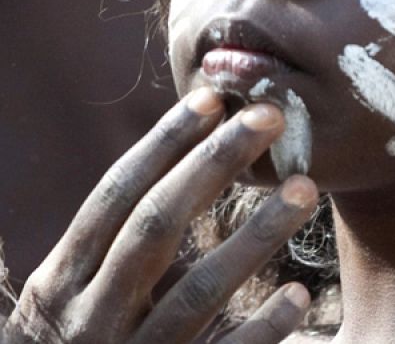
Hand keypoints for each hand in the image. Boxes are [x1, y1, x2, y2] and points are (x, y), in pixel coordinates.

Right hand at [2, 89, 319, 343]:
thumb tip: (195, 160)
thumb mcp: (76, 296)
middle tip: (272, 117)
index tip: (212, 98)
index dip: (162, 146)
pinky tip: (300, 293)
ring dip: (256, 236)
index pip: (115, 197)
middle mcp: (90, 315)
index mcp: (62, 280)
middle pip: (156, 227)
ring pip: (199, 290)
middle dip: (213, 166)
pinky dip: (261, 326)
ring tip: (306, 189)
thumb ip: (123, 245)